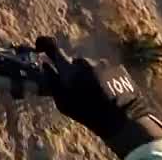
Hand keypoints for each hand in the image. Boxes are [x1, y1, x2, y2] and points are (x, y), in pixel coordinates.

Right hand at [35, 37, 161, 157]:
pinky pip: (106, 70)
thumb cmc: (87, 113)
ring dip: (90, 75)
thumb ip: (52, 82)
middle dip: (74, 71)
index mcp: (68, 68)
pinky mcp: (117, 67)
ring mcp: (102, 62)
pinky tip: (107, 92)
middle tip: (77, 88)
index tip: (40, 45)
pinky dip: (104, 78)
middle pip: (74, 61)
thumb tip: (45, 66)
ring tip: (95, 93)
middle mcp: (84, 60)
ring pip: (91, 66)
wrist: (122, 117)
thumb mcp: (63, 103)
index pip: (52, 47)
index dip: (44, 44)